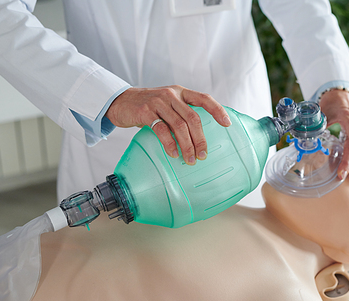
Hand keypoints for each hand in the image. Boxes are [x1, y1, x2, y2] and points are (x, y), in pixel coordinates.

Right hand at [105, 85, 230, 164]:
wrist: (120, 101)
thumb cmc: (148, 106)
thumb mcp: (167, 103)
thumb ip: (181, 113)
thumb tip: (199, 137)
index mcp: (181, 92)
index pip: (204, 98)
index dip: (217, 110)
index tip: (227, 124)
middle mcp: (172, 94)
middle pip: (193, 118)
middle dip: (200, 139)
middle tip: (203, 155)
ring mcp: (158, 102)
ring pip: (179, 125)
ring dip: (187, 145)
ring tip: (190, 159)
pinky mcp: (145, 112)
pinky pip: (162, 130)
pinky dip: (170, 144)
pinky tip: (173, 154)